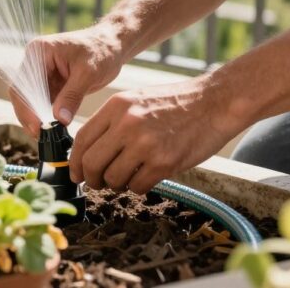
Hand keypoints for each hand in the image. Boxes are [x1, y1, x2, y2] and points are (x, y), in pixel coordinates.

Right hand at [9, 23, 125, 137]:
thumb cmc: (102, 50)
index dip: (26, 108)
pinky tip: (55, 131)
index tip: (37, 127)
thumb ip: (72, 95)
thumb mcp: (88, 73)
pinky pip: (44, 105)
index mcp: (38, 52)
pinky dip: (47, 118)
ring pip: (31, 103)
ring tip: (48, 138)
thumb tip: (59, 120)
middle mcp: (35, 63)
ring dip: (38, 119)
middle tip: (41, 137)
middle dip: (30, 117)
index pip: (23, 85)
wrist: (113, 45)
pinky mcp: (51, 85)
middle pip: (22, 95)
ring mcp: (42, 75)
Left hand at [69, 76, 246, 193]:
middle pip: (92, 163)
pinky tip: (148, 177)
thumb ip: (113, 123)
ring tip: (129, 177)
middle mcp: (126, 124)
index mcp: (117, 106)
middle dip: (92, 179)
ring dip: (117, 185)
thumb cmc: (176, 104)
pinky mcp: (164, 162)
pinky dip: (138, 188)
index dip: (75, 162)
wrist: (214, 102)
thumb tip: (89, 152)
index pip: (82, 139)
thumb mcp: (136, 101)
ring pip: (113, 179)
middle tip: (98, 184)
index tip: (76, 174)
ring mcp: (145, 144)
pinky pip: (137, 187)